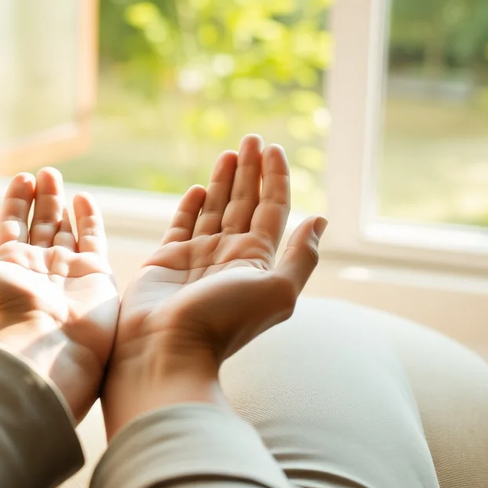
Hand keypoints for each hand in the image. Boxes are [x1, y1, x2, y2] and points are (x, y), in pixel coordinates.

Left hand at [0, 168, 118, 422]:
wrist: (40, 339)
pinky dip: (90, 219)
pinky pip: (93, 241)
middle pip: (39, 226)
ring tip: (55, 176)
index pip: (12, 227)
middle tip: (44, 173)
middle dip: (41, 199)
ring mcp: (68, 273)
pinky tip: (83, 199)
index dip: (16, 203)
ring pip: (64, 230)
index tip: (22, 178)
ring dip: (60, 203)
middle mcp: (38, 270)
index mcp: (7, 269)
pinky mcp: (96, 275)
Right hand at [102, 135, 325, 435]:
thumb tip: (321, 219)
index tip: (274, 148)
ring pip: (215, 209)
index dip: (275, 177)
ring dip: (224, 180)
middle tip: (251, 138)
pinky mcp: (167, 260)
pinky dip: (191, 205)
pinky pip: (182, 225)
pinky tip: (197, 188)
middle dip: (250, 170)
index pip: (272, 209)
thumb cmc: (222, 321)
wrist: (167, 349)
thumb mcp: (276, 290)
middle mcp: (230, 256)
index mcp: (258, 261)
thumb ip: (302, 256)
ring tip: (229, 151)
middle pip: (245, 203)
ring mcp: (198, 257)